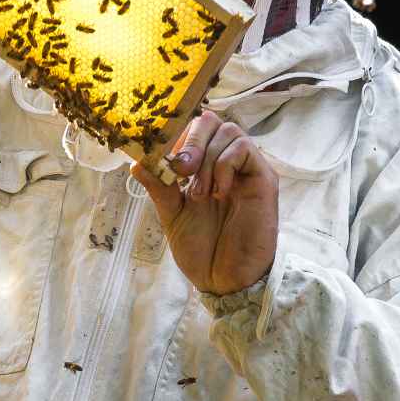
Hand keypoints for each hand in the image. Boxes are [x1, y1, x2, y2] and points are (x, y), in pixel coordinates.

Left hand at [131, 110, 278, 295]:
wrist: (223, 280)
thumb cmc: (201, 250)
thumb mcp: (172, 215)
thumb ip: (159, 187)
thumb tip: (136, 162)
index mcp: (204, 167)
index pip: (193, 128)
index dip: (175, 135)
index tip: (163, 159)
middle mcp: (226, 163)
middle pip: (210, 120)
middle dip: (190, 141)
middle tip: (181, 171)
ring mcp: (245, 170)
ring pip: (229, 130)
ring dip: (207, 158)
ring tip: (201, 193)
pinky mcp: (263, 179)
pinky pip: (244, 150)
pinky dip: (225, 165)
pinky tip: (218, 192)